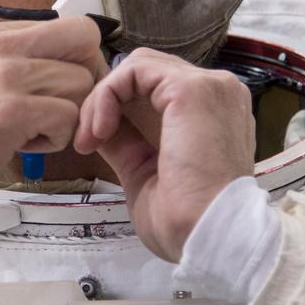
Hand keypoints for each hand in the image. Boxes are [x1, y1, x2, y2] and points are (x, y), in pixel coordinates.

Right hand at [0, 17, 106, 208]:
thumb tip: (47, 62)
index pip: (59, 24)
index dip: (72, 57)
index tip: (62, 83)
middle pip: (82, 38)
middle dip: (84, 76)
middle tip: (63, 105)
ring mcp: (2, 75)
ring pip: (80, 82)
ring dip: (65, 115)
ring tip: (30, 130)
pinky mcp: (9, 110)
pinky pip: (68, 117)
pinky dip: (53, 139)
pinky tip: (23, 145)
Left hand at [74, 48, 254, 261]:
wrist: (208, 237)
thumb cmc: (185, 222)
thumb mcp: (144, 173)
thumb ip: (126, 143)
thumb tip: (101, 125)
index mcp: (212, 116)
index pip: (154, 90)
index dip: (115, 109)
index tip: (90, 146)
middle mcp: (218, 95)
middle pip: (145, 74)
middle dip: (105, 102)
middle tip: (86, 140)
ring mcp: (210, 87)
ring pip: (138, 67)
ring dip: (103, 98)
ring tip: (91, 136)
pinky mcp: (193, 88)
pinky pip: (134, 70)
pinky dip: (107, 94)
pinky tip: (100, 129)